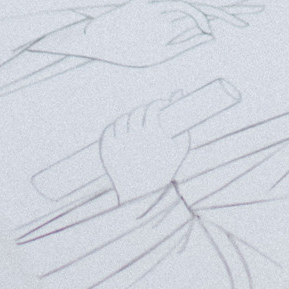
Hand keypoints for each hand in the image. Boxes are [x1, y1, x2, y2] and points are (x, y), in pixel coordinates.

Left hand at [98, 79, 237, 200]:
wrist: (141, 196)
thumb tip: (179, 92)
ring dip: (131, 119)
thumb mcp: (179, 148)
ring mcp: (118, 143)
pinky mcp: (106, 149)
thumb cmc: (164, 170)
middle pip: (137, 113)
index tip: (161, 106)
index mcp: (151, 135)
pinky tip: (125, 132)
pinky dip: (118, 128)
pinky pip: (110, 129)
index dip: (157, 104)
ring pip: (123, 120)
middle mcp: (133, 137)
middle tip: (150, 115)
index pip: (152, 109)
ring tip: (138, 124)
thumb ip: (182, 120)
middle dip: (145, 111)